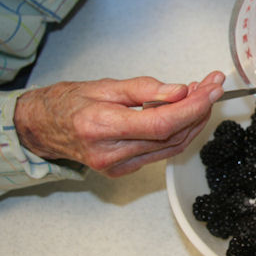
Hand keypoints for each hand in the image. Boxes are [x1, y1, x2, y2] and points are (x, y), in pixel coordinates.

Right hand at [14, 71, 224, 176]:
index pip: (162, 123)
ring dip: (194, 121)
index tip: (211, 89)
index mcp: (102, 128)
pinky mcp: (124, 170)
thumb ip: (145, 89)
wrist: (43, 127)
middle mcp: (111, 153)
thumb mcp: (105, 85)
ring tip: (202, 96)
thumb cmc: (69, 102)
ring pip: (172, 147)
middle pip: (171, 136)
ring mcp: (118, 166)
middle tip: (212, 86)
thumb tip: (180, 92)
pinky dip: (180, 133)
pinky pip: (162, 153)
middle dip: (199, 110)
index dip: (192, 107)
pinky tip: (186, 114)